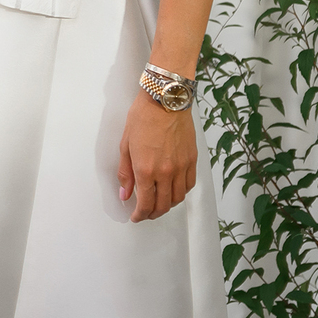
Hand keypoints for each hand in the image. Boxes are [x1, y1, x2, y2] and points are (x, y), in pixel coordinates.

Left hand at [117, 90, 196, 222]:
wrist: (165, 101)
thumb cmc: (143, 118)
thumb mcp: (125, 146)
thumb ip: (125, 173)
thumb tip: (125, 194)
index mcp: (146, 170)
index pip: (145, 204)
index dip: (140, 215)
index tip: (135, 216)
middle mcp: (166, 172)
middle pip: (162, 206)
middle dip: (152, 214)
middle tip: (145, 214)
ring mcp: (181, 167)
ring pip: (177, 198)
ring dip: (167, 206)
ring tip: (158, 204)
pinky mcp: (192, 160)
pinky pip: (189, 185)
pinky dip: (180, 193)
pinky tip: (173, 190)